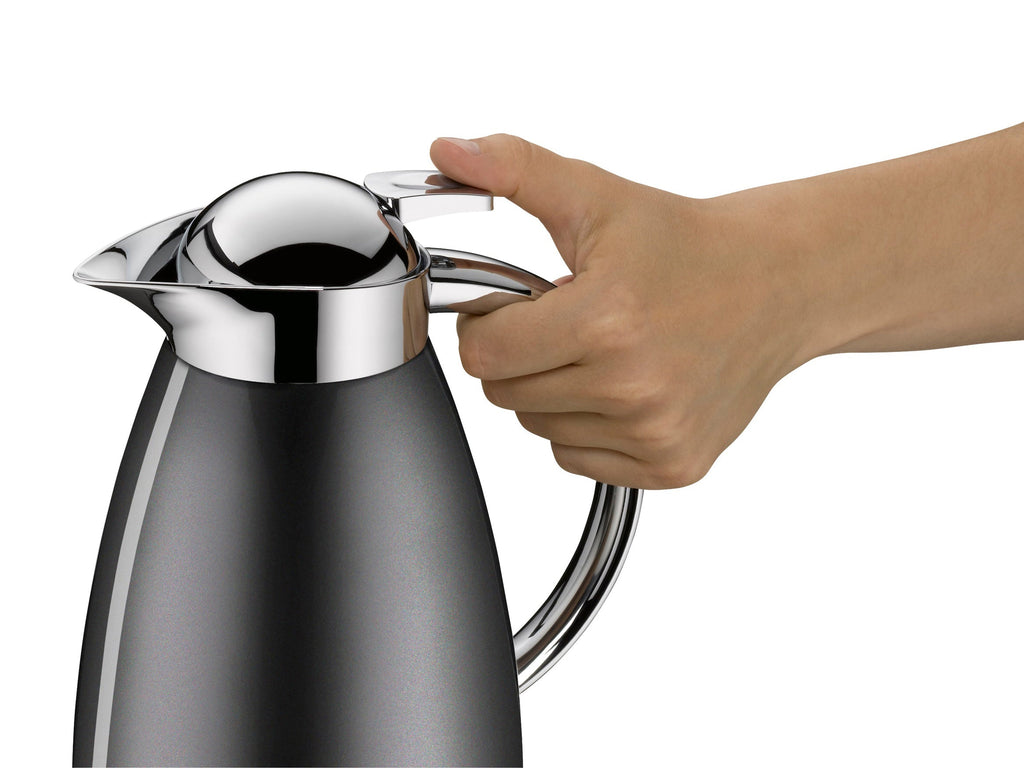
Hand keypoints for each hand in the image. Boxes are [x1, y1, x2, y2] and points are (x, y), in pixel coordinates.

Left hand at [430, 135, 813, 488]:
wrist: (777, 283)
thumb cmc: (686, 243)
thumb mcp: (595, 195)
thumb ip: (514, 169)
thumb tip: (446, 148)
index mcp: (606, 320)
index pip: (484, 353)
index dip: (489, 324)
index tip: (519, 305)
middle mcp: (633, 386)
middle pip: (505, 393)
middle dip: (521, 355)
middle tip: (569, 322)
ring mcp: (656, 432)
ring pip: (539, 429)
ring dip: (552, 393)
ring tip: (603, 350)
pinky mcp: (672, 464)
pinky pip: (577, 458)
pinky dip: (586, 427)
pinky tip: (624, 386)